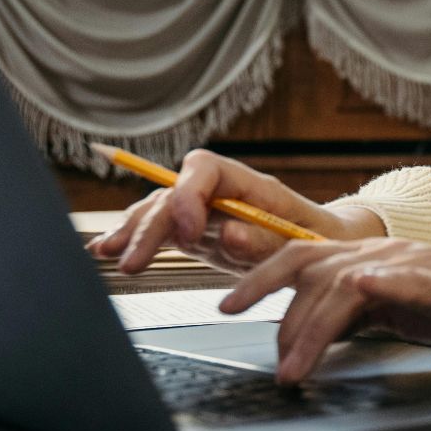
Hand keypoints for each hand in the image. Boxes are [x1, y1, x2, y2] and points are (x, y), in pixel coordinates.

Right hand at [86, 150, 386, 274]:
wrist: (325, 248)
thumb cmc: (319, 240)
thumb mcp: (304, 244)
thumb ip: (265, 241)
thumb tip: (228, 234)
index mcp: (249, 183)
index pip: (204, 169)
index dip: (188, 196)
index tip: (189, 233)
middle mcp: (220, 191)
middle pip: (172, 194)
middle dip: (149, 227)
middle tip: (133, 262)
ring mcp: (204, 211)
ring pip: (158, 210)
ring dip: (131, 231)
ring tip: (107, 252)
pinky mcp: (196, 234)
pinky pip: (160, 230)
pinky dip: (133, 238)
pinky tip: (106, 250)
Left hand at [217, 238, 430, 383]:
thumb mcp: (387, 311)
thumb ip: (348, 314)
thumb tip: (306, 334)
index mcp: (362, 258)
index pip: (298, 259)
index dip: (257, 276)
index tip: (225, 303)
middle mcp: (376, 253)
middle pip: (306, 264)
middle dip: (263, 291)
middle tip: (234, 321)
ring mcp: (403, 264)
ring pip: (341, 286)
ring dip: (309, 329)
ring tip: (293, 369)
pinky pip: (399, 278)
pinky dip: (376, 283)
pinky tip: (361, 288)